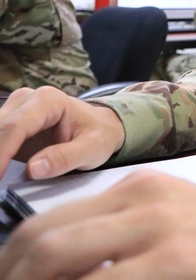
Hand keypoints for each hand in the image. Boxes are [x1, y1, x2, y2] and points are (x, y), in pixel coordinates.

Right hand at [0, 86, 124, 178]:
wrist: (102, 127)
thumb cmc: (99, 134)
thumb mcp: (93, 149)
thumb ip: (65, 158)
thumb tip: (34, 169)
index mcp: (48, 101)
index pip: (15, 127)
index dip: (1, 153)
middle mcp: (27, 100)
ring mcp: (16, 110)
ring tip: (1, 179)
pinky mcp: (10, 123)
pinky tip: (2, 171)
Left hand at [0, 171, 195, 279]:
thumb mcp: (175, 226)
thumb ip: (125, 238)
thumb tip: (65, 279)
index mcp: (139, 187)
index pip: (49, 219)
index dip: (13, 264)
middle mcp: (141, 197)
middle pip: (40, 235)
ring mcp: (156, 227)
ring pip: (54, 255)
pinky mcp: (172, 262)